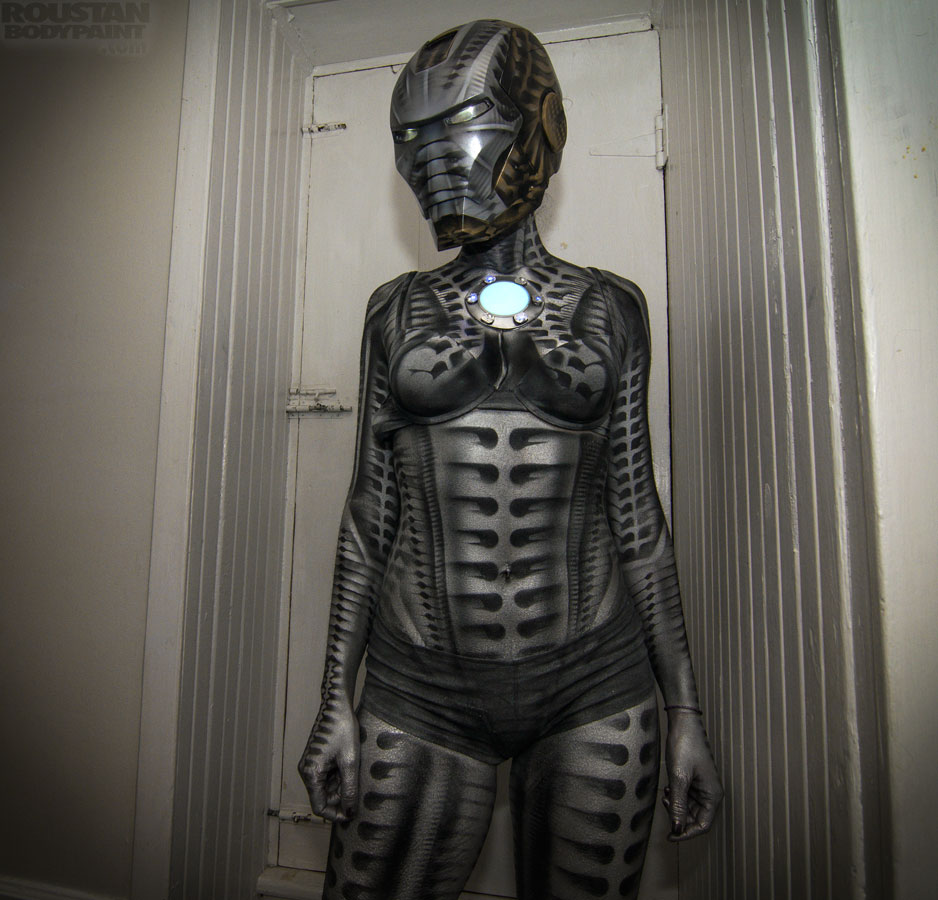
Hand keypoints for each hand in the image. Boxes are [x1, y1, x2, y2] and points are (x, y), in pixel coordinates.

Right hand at [297, 703, 359, 822]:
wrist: (336, 705)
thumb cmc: (342, 730)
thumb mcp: (350, 762)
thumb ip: (349, 789)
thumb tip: (349, 811)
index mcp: (310, 774)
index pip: (319, 807)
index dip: (335, 814)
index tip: (351, 814)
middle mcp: (306, 771)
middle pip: (322, 796)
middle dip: (340, 797)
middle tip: (357, 787)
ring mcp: (310, 764)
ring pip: (325, 786)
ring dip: (340, 785)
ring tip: (354, 771)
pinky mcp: (316, 758)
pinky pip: (326, 775)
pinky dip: (338, 776)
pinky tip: (349, 765)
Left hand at [662, 709, 722, 840]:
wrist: (683, 723)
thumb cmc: (685, 746)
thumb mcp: (679, 778)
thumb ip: (678, 804)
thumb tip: (677, 828)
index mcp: (713, 795)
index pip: (703, 825)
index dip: (687, 834)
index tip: (671, 836)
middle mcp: (710, 793)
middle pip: (696, 819)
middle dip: (680, 817)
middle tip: (666, 805)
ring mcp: (701, 787)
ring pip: (689, 809)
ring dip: (676, 807)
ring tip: (666, 795)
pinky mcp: (693, 780)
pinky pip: (685, 798)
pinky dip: (675, 798)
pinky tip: (667, 789)